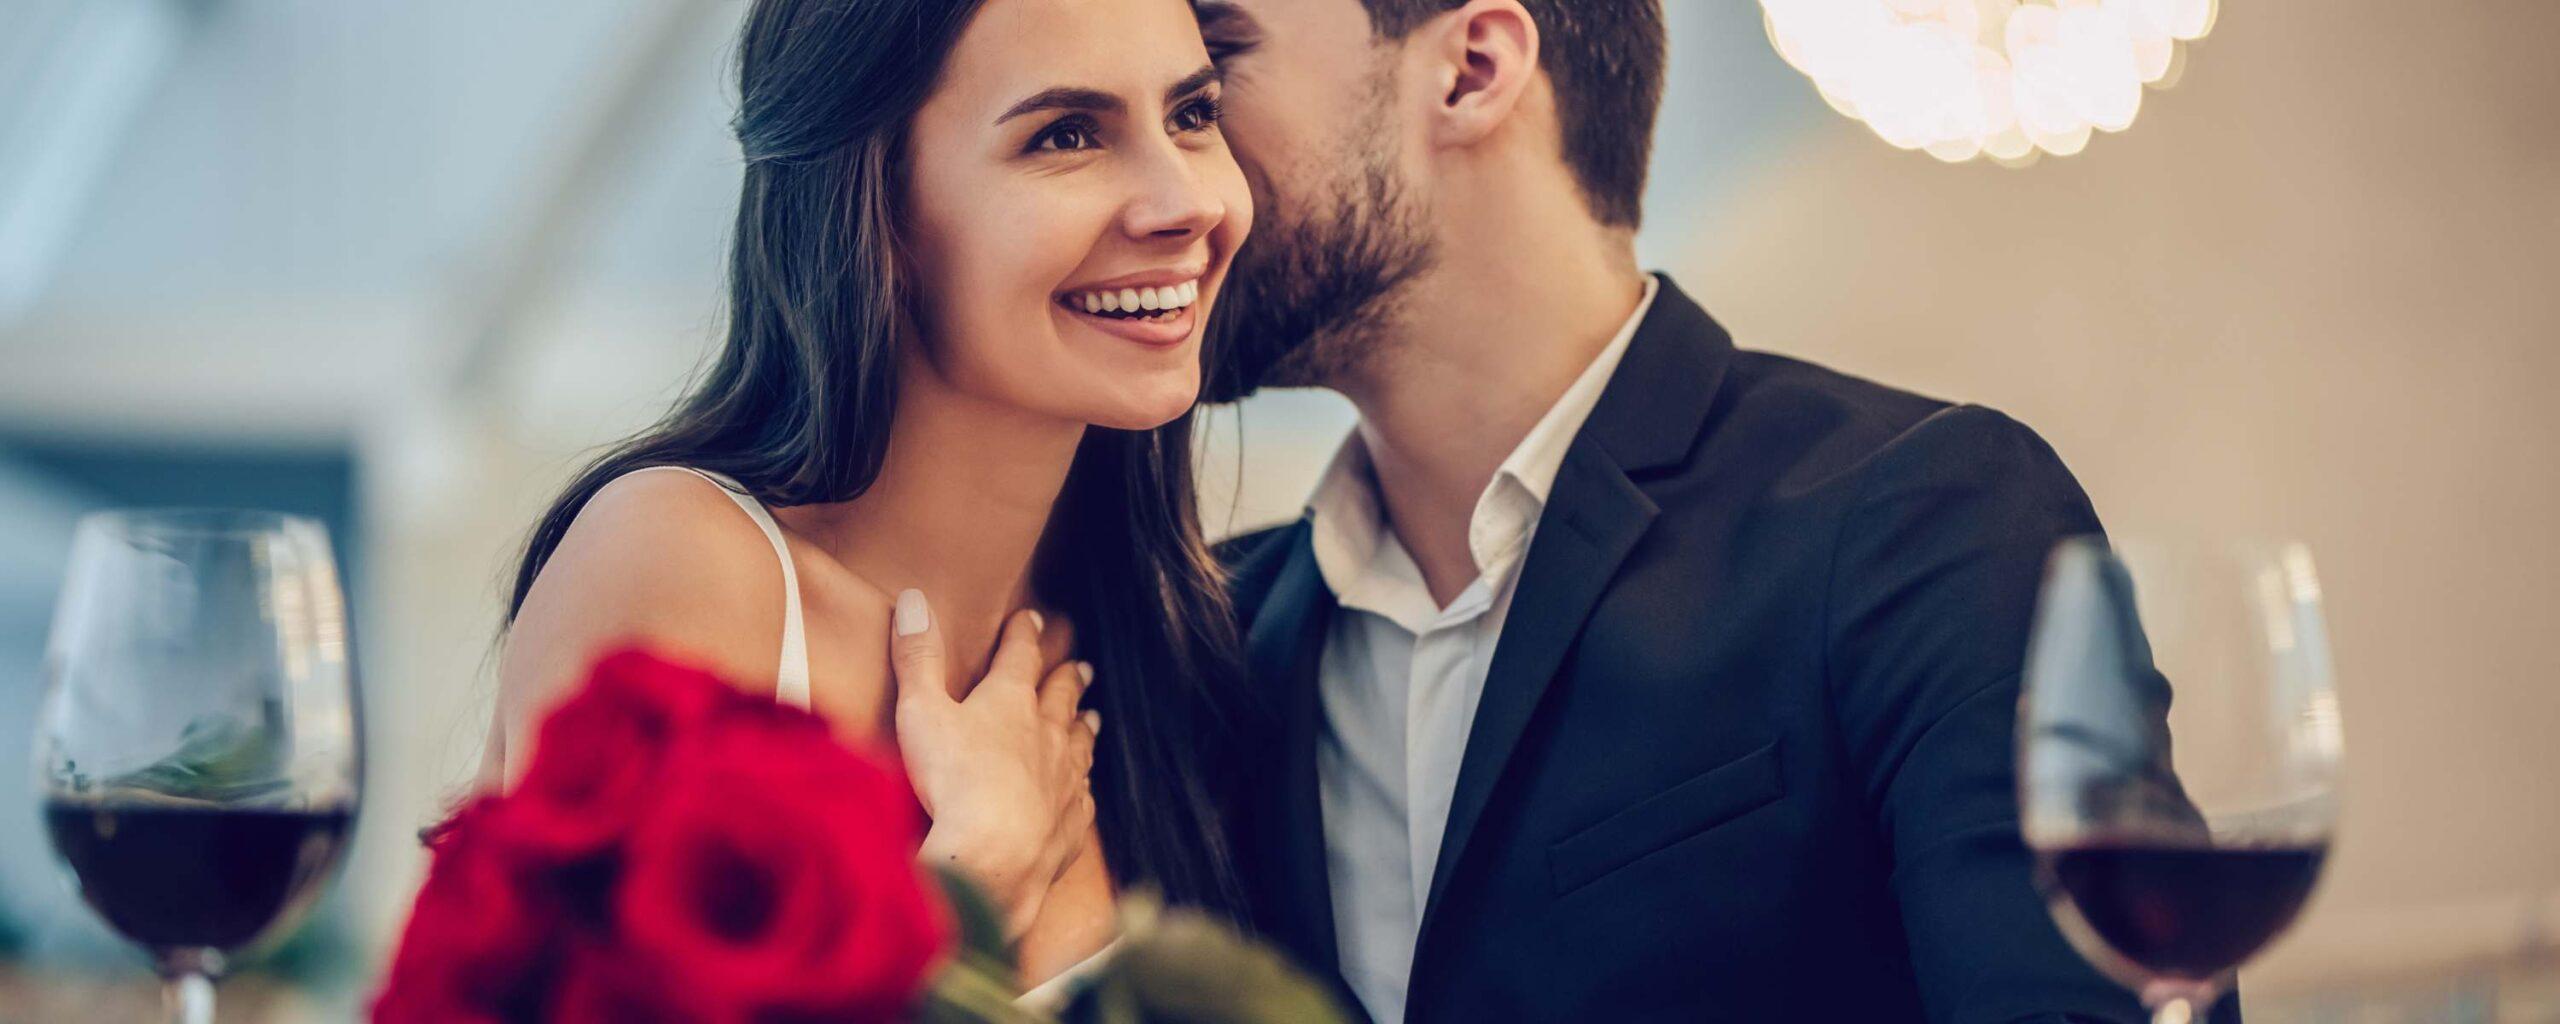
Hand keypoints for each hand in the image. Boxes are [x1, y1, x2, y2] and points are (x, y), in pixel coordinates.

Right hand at [888, 589, 1098, 938]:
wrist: (995, 857)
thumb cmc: (952, 781)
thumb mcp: (920, 712)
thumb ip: (917, 657)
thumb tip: (916, 600)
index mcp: (1009, 701)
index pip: (1020, 655)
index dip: (1023, 634)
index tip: (1031, 619)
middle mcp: (1047, 735)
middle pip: (1062, 698)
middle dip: (1067, 679)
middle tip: (1081, 667)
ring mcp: (1064, 780)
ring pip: (1079, 745)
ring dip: (1083, 728)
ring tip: (1091, 718)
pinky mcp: (1070, 824)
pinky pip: (1081, 799)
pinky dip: (1082, 789)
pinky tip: (1082, 791)